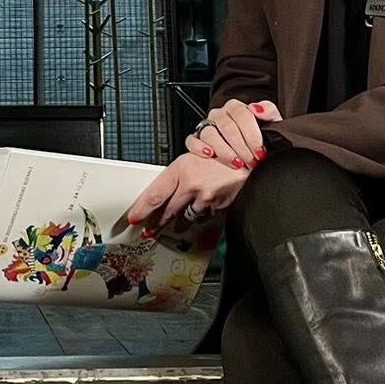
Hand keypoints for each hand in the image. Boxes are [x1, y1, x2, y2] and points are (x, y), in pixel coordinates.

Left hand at [122, 152, 249, 231]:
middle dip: (156, 223)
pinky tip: (202, 210)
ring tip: (175, 226)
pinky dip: (201, 215)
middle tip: (148, 230)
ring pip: (185, 217)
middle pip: (167, 210)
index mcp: (181, 168)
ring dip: (179, 223)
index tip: (134, 217)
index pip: (154, 194)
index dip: (142, 209)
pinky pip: (204, 216)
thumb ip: (181, 175)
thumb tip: (167, 191)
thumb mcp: (197, 157)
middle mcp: (191, 184)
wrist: (250, 157)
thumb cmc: (224, 153)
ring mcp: (205, 197)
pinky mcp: (218, 206)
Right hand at [184, 98, 280, 169]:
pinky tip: (210, 154)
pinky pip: (192, 140)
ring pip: (209, 133)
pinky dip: (199, 147)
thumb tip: (258, 109)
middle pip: (227, 126)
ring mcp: (207, 126)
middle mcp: (220, 115)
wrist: (249, 152)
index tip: (260, 150)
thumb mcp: (270, 124)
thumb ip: (269, 112)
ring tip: (236, 162)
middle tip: (251, 161)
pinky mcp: (196, 139)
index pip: (242, 114)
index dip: (252, 134)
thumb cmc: (258, 138)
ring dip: (224, 150)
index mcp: (236, 108)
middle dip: (241, 146)